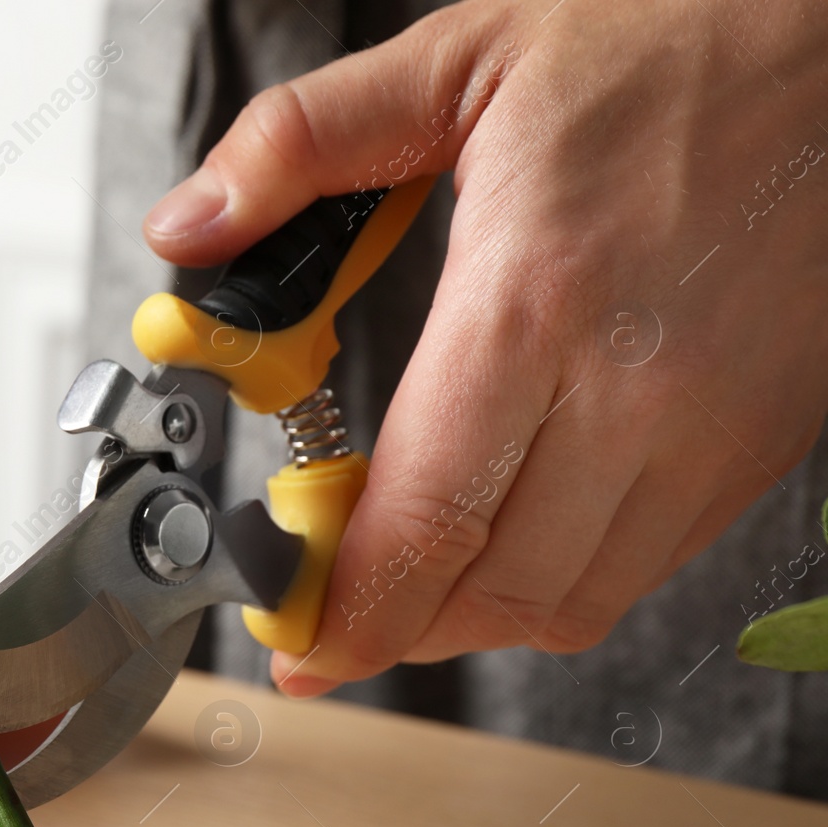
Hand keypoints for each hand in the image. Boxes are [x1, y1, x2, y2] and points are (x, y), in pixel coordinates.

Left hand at [143, 0, 827, 695]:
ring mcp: (710, 430)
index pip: (425, 523)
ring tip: (408, 573)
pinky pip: (644, 567)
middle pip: (494, 595)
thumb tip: (187, 226)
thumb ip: (297, 145)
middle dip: (393, 626)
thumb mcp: (456, 63)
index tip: (294, 646)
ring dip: (474, 616)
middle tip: (330, 604)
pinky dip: (558, 580)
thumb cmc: (668, 40)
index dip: (347, 613)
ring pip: (573, 603)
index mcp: (534, 301)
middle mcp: (635, 391)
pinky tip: (508, 529)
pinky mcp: (759, 443)